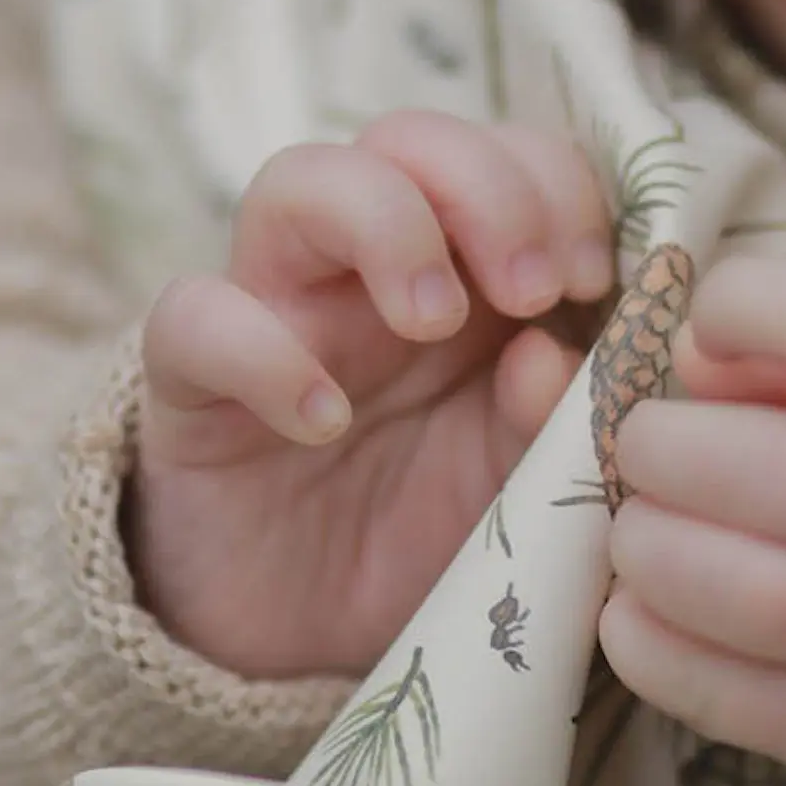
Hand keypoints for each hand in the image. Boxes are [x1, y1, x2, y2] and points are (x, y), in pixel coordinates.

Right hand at [133, 113, 616, 678]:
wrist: (299, 643)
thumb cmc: (421, 536)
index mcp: (465, 277)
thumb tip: (561, 354)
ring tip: (433, 320)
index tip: (592, 278)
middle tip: (533, 291)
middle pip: (410, 141)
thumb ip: (555, 425)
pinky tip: (322, 418)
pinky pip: (196, 316)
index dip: (558, 191)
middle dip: (487, 189)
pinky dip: (261, 352)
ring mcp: (276, 312)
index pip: (510, 159)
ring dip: (384, 224)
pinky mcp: (193, 380)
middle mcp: (366, 274)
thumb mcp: (516, 491)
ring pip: (297, 181)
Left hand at [599, 258, 785, 785]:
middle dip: (661, 445)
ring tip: (642, 529)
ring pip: (720, 589)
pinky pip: (717, 694)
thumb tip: (692, 364)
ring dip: (644, 547)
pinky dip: (648, 646)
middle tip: (645, 445)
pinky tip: (640, 613)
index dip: (750, 302)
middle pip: (754, 471)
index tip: (713, 318)